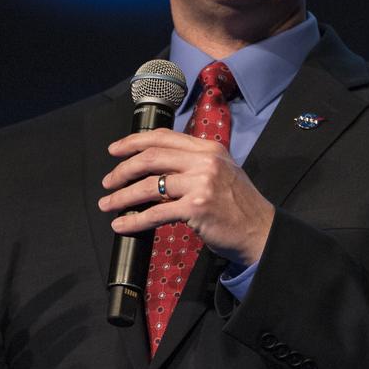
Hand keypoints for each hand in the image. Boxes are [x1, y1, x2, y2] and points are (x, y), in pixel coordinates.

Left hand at [100, 129, 273, 266]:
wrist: (260, 231)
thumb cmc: (238, 205)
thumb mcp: (220, 171)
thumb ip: (194, 163)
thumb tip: (156, 166)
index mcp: (208, 148)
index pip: (163, 137)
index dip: (134, 141)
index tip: (115, 150)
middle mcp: (204, 161)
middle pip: (151, 157)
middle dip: (123, 170)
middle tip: (108, 181)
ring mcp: (200, 184)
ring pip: (149, 185)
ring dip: (122, 196)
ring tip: (108, 204)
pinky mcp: (196, 208)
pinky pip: (156, 213)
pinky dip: (134, 220)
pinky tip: (122, 225)